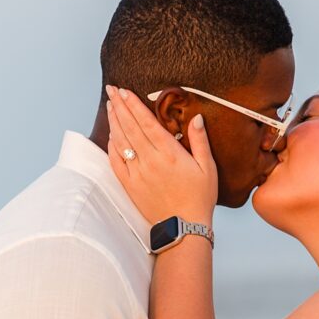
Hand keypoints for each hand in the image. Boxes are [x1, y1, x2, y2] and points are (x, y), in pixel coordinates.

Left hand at [105, 85, 216, 226]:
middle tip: (111, 90)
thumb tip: (196, 118)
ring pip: (121, 142)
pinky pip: (116, 162)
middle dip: (120, 106)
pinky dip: (112, 147)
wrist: (184, 228)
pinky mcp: (130, 185)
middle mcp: (150, 161)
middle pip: (130, 128)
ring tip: (111, 106)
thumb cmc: (199, 197)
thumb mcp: (208, 168)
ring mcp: (137, 173)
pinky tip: (111, 135)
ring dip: (115, 122)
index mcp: (170, 154)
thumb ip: (200, 141)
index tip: (124, 91)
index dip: (134, 105)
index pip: (147, 123)